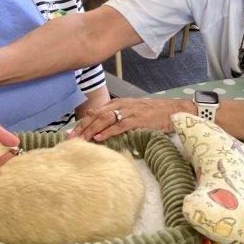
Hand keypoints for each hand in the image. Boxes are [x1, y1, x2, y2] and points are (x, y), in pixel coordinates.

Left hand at [68, 97, 192, 141]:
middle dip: (83, 127)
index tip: (71, 133)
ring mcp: (129, 112)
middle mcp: (121, 105)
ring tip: (81, 140)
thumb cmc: (152, 113)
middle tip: (71, 138)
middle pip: (97, 116)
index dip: (82, 123)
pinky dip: (108, 132)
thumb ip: (115, 115)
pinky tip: (98, 138)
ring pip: (105, 120)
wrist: (173, 110)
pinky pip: (119, 126)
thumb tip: (96, 122)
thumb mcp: (130, 111)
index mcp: (118, 103)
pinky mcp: (137, 120)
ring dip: (91, 130)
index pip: (95, 113)